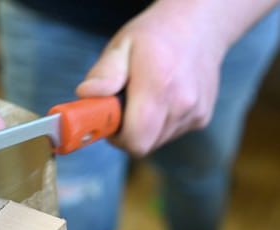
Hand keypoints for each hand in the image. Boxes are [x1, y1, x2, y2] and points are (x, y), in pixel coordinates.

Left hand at [76, 0, 227, 155]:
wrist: (198, 26)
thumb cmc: (155, 36)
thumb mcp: (121, 45)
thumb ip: (104, 73)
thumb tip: (87, 94)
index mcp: (158, 84)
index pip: (135, 140)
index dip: (116, 137)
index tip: (109, 120)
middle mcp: (182, 102)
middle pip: (144, 145)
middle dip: (128, 133)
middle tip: (123, 107)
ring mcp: (195, 112)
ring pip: (157, 141)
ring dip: (144, 128)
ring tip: (144, 98)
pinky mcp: (202, 118)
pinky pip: (171, 133)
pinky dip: (161, 123)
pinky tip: (162, 99)